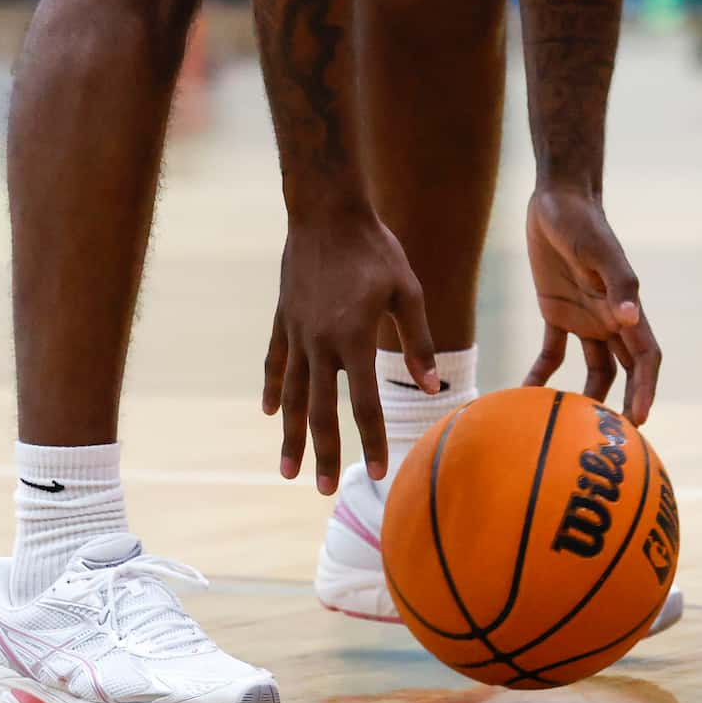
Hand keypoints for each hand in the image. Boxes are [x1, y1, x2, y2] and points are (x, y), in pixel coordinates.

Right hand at [261, 209, 435, 493]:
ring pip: (290, 396)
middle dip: (324, 454)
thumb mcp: (407, 291)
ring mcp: (296, 333)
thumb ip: (417, 342)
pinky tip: (269, 413)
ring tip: (287, 470)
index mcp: (354, 339)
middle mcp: (320, 344)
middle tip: (324, 491)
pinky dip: (272, 389)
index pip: (364, 404)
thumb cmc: (375, 249)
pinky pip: (275, 362)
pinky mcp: (283, 319)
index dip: (372, 441)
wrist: (326, 212)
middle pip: (319, 412)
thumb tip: (432, 387)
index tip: (380, 471)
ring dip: (290, 436)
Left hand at [521, 186, 660, 423]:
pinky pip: (552, 354)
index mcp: (625, 308)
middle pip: (623, 373)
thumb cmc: (582, 221)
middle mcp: (610, 319)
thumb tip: (631, 318)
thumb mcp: (598, 248)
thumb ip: (617, 281)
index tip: (639, 420)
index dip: (646, 389)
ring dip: (584, 399)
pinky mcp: (557, 312)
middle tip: (610, 444)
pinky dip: (541, 376)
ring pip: (592, 370)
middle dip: (622, 407)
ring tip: (569, 432)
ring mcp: (584, 317)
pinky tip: (523, 398)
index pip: (645, 358)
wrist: (557, 199)